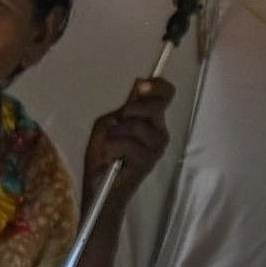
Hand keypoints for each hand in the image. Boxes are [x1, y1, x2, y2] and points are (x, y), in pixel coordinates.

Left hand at [84, 75, 173, 195]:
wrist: (100, 183)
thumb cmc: (104, 153)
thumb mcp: (108, 123)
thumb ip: (126, 106)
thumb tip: (140, 83)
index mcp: (151, 119)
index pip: (165, 93)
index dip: (157, 85)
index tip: (141, 86)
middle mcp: (159, 131)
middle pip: (156, 105)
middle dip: (132, 109)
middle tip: (117, 123)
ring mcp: (156, 147)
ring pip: (137, 125)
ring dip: (115, 133)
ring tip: (109, 147)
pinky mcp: (148, 161)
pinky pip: (127, 144)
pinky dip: (112, 148)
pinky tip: (111, 158)